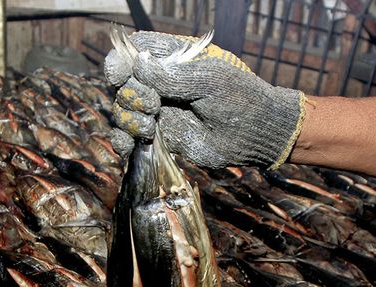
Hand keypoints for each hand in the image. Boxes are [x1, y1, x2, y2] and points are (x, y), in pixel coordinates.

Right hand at [104, 31, 306, 168]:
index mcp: (172, 59)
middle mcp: (160, 83)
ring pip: (122, 110)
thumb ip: (171, 75)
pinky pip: (128, 137)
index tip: (121, 73)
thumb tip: (136, 63)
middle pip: (123, 83)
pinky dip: (122, 141)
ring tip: (149, 127)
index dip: (120, 60)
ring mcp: (158, 110)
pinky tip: (129, 146)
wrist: (254, 134)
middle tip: (153, 106)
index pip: (133, 51)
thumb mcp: (208, 80)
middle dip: (130, 95)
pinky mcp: (160, 135)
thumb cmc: (239, 98)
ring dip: (127, 119)